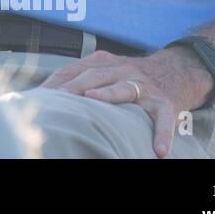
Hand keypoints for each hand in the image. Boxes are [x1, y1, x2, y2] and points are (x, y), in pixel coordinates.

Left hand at [40, 47, 212, 157]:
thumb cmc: (128, 77)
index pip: (74, 70)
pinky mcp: (165, 103)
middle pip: (95, 76)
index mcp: (103, 63)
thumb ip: (77, 78)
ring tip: (94, 101)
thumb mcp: (104, 70)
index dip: (57, 82)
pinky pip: (164, 119)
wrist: (175, 71)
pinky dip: (162, 134)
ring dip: (109, 94)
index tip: (39, 96)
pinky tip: (158, 150)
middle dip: (75, 86)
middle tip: (58, 98)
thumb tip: (41, 96)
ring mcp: (144, 86)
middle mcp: (123, 70)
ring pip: (125, 88)